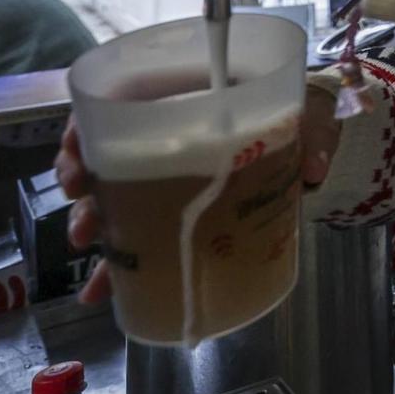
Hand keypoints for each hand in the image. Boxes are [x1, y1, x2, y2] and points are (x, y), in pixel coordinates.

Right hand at [58, 88, 342, 305]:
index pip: (120, 105)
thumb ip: (312, 137)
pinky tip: (103, 290)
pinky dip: (118, 263)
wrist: (319, 142)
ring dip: (92, 219)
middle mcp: (170, 139)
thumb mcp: (310, 117)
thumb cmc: (305, 114)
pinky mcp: (181, 213)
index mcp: (191, 103)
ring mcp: (171, 178)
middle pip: (106, 153)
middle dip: (82, 176)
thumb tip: (313, 170)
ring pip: (113, 196)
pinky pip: (139, 235)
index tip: (75, 147)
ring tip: (87, 240)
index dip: (88, 125)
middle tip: (79, 195)